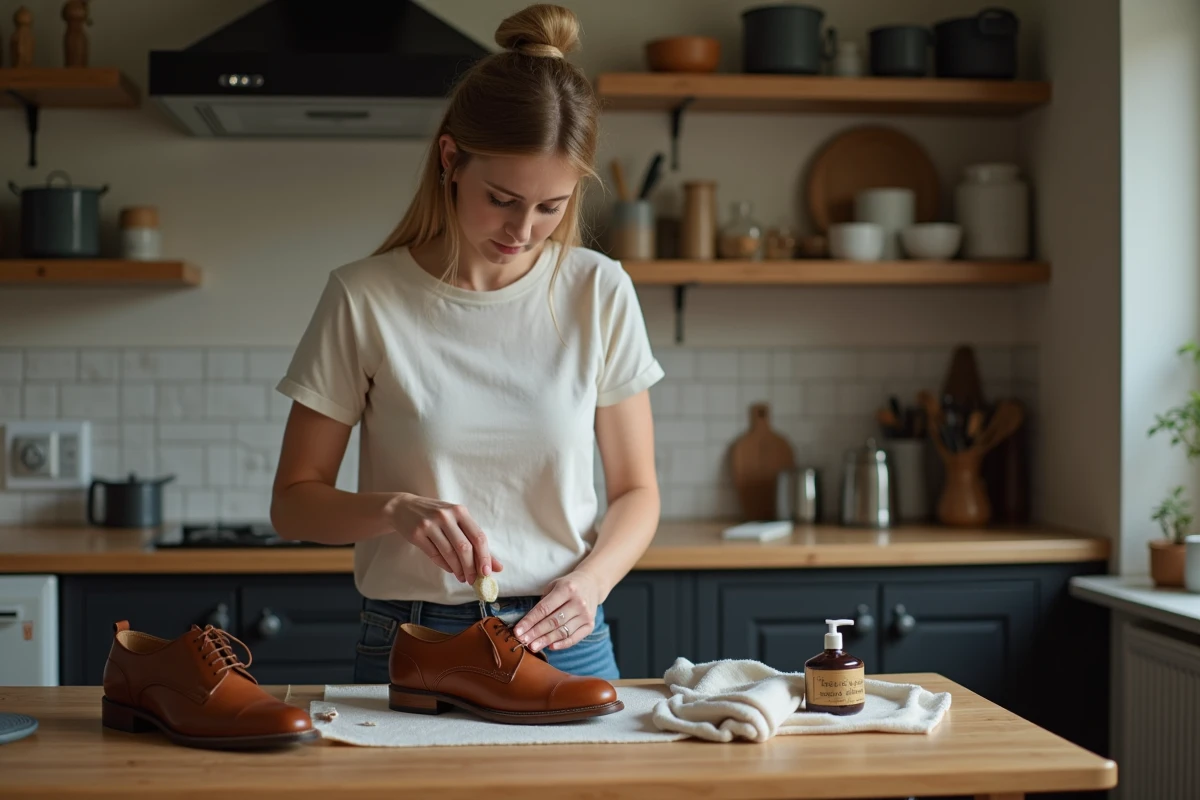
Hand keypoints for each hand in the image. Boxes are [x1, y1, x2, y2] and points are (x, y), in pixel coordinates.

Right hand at [387, 493, 501, 584]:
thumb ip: (475, 541)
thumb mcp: (456, 521)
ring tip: (462, 577)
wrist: (403, 507)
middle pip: (464, 547)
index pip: (478, 537)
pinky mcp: (417, 534)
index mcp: (460, 511)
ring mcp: (430, 524)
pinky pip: (434, 555)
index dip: (485, 557)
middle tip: (473, 580)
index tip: (488, 573)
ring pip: (449, 553)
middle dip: (471, 568)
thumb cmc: (436, 516)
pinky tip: (450, 569)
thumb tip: (496, 566)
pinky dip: (445, 565)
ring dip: (458, 570)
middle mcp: (446, 516)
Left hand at [514, 570, 602, 652]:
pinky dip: (562, 644)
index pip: (544, 608)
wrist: (592, 584)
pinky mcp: (590, 625)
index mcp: (567, 589)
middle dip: (535, 633)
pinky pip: (574, 638)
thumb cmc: (568, 586)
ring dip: (546, 640)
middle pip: (553, 622)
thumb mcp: (554, 586)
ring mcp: (586, 615)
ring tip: (533, 646)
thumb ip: (543, 603)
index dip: (530, 621)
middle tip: (523, 641)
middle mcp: (578, 602)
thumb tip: (528, 625)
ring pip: (562, 631)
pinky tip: (550, 647)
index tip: (518, 631)